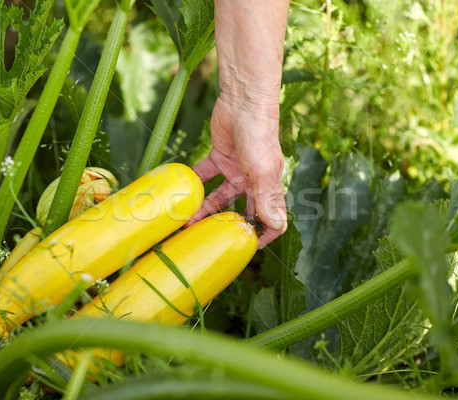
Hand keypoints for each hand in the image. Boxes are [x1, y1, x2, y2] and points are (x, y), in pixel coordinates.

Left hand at [188, 93, 286, 248]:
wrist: (244, 99)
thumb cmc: (259, 134)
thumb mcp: (263, 169)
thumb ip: (267, 197)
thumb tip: (276, 226)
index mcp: (268, 187)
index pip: (271, 220)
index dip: (262, 235)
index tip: (244, 248)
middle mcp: (253, 182)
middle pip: (241, 212)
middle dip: (225, 227)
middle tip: (206, 240)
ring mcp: (235, 170)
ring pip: (219, 198)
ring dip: (205, 210)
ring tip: (187, 223)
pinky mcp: (219, 157)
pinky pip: (205, 175)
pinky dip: (194, 183)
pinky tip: (181, 194)